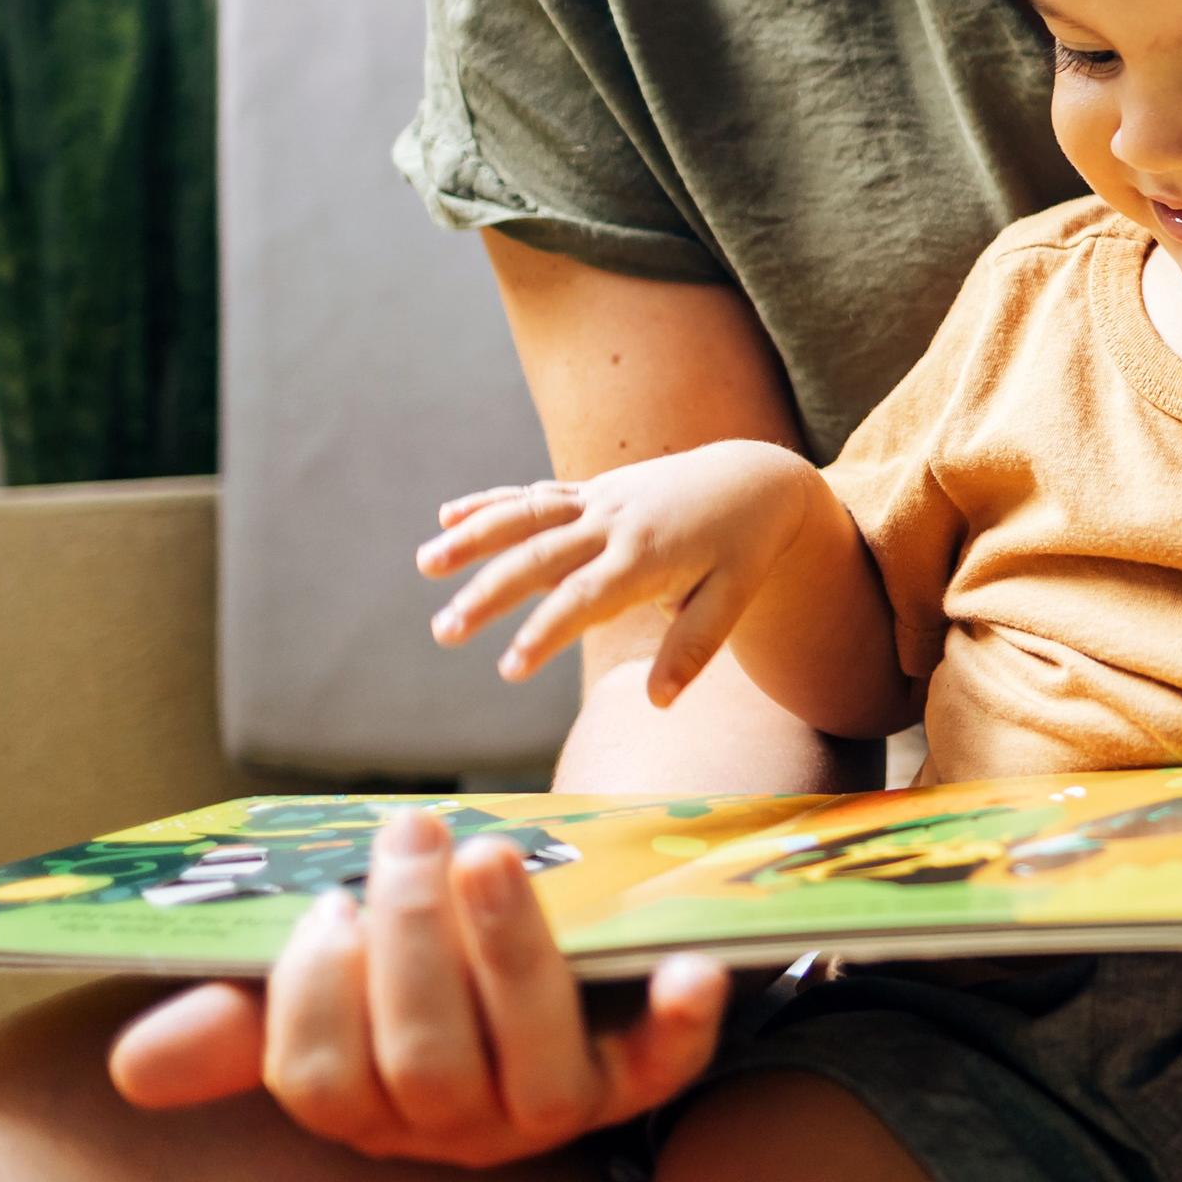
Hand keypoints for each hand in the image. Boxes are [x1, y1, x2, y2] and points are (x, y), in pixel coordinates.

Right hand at [106, 807, 725, 1165]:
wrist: (547, 962)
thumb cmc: (418, 972)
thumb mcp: (331, 986)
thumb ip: (242, 1018)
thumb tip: (133, 1064)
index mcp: (372, 1105)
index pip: (326, 1082)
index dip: (318, 997)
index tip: (326, 904)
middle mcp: (459, 1126)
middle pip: (426, 1066)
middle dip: (413, 944)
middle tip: (412, 832)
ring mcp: (551, 1106)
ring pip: (529, 1064)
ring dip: (509, 954)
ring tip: (489, 853)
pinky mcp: (637, 1077)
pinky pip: (664, 1068)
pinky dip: (681, 1022)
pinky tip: (690, 966)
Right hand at [419, 443, 818, 705]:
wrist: (755, 478)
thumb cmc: (744, 547)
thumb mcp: (735, 596)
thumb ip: (694, 647)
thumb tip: (659, 702)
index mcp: (648, 556)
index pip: (585, 599)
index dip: (545, 633)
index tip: (508, 668)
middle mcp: (615, 523)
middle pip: (540, 557)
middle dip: (489, 594)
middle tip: (443, 631)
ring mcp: (599, 501)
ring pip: (527, 515)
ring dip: (474, 536)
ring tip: (425, 564)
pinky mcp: (592, 491)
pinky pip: (537, 495)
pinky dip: (492, 502)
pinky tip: (447, 516)